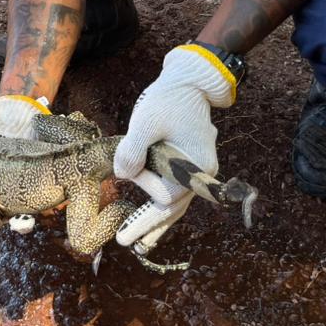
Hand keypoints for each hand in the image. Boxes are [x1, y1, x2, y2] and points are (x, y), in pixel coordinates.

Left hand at [112, 45, 236, 247]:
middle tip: (123, 242)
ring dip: (156, 222)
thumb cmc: (168, 99)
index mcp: (195, 165)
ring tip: (139, 243)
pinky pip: (177, 193)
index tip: (129, 165)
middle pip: (174, 209)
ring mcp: (197, 171)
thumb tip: (123, 176)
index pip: (166, 192)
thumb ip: (132, 150)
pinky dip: (163, 207)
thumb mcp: (145, 121)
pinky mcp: (189, 166)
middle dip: (147, 225)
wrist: (189, 82)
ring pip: (177, 205)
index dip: (143, 183)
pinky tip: (152, 222)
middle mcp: (202, 173)